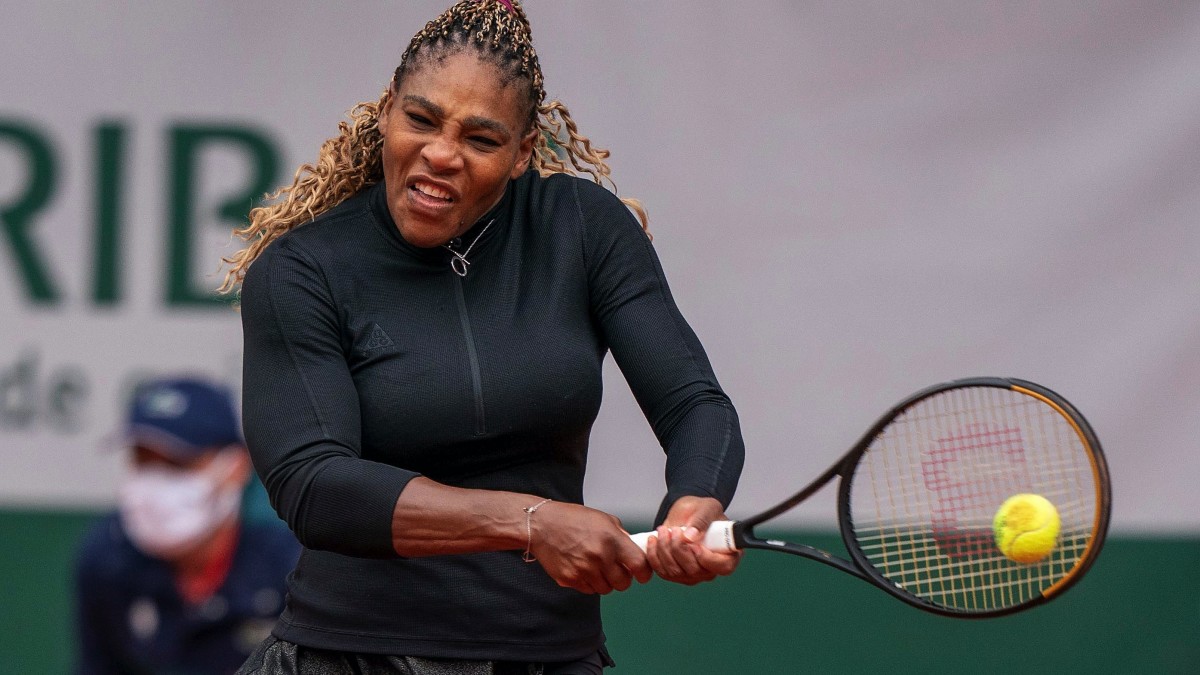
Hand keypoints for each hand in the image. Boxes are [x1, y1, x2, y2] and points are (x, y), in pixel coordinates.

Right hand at [528, 501, 651, 594]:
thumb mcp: (603, 519)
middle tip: (616, 571)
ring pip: (606, 589)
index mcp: (612, 540)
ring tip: (596, 568)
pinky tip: (583, 569)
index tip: (642, 575)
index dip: (644, 573)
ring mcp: (584, 570)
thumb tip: (633, 550)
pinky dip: (589, 583)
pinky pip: (588, 590)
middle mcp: (600, 556)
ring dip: (605, 582)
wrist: (542, 525)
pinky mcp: (570, 579)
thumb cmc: (571, 519)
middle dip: (622, 579)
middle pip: (623, 583)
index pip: (639, 565)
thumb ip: (621, 535)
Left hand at [645, 496, 740, 585]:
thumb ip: (702, 520)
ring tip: (663, 530)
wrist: (687, 513)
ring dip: (664, 550)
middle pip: (695, 571)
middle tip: (674, 530)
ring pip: (675, 572)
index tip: (694, 545)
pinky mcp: (675, 573)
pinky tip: (654, 540)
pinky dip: (654, 556)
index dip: (708, 559)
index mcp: (728, 553)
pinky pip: (662, 572)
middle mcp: (711, 568)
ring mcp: (693, 574)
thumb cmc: (702, 511)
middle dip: (679, 549)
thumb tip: (690, 536)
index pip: (723, 567)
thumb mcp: (707, 507)